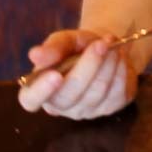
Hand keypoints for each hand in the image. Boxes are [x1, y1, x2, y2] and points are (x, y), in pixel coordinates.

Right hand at [18, 30, 136, 118]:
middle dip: (88, 66)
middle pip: (69, 96)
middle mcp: (60, 106)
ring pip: (96, 93)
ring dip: (108, 65)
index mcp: (39, 89)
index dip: (41, 91)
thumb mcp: (66, 40)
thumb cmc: (77, 47)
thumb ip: (52, 47)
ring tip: (112, 45)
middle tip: (101, 44)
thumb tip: (35, 55)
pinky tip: (120, 56)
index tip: (55, 75)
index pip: (31, 100)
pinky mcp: (109, 108)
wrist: (106, 48)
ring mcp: (85, 111)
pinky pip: (117, 93)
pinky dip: (121, 70)